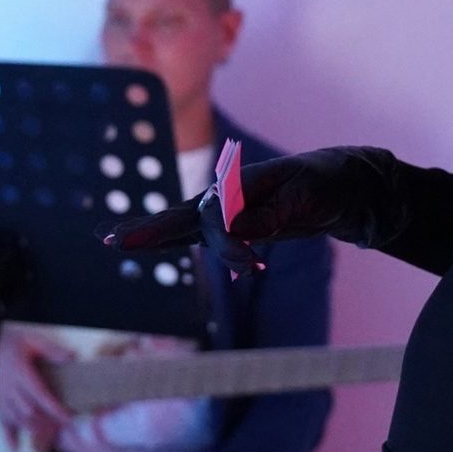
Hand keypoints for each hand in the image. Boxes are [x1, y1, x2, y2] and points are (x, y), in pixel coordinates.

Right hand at [0, 324, 71, 451]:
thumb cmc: (3, 345)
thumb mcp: (29, 340)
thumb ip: (50, 349)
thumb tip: (71, 356)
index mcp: (20, 373)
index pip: (40, 395)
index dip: (55, 408)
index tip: (68, 417)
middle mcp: (9, 388)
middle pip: (29, 411)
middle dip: (47, 421)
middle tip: (63, 426)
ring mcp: (0, 398)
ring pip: (17, 419)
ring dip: (33, 429)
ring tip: (49, 433)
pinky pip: (0, 423)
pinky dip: (8, 437)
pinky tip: (16, 447)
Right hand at [107, 147, 412, 270]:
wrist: (338, 184)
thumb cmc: (325, 184)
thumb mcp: (307, 198)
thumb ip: (272, 215)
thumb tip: (236, 231)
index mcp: (244, 184)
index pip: (218, 214)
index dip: (225, 241)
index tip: (253, 267)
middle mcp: (227, 196)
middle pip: (182, 214)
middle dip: (151, 229)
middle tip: (114, 241)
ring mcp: (224, 211)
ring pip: (181, 225)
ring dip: (154, 237)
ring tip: (113, 240)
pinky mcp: (229, 225)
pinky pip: (190, 233)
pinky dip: (165, 238)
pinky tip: (133, 241)